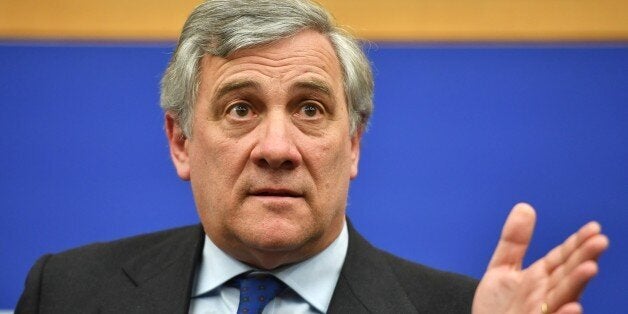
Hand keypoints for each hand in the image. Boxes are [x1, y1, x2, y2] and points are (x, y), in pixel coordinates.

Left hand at [472, 203, 608, 313]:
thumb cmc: (497, 307)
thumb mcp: (502, 268)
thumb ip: (514, 241)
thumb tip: (525, 207)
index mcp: (540, 277)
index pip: (562, 257)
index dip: (576, 243)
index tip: (594, 227)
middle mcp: (546, 294)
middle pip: (567, 274)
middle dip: (583, 258)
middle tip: (600, 240)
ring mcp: (542, 312)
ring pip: (563, 297)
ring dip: (577, 283)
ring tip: (590, 267)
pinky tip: (573, 307)